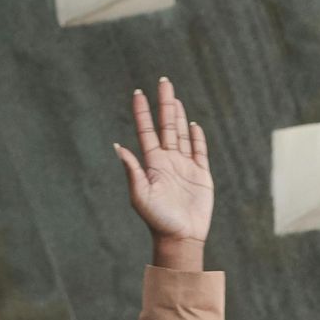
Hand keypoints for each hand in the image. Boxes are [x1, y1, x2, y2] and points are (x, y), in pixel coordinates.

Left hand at [114, 81, 211, 272]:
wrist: (181, 238)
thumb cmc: (157, 219)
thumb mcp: (140, 195)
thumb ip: (132, 170)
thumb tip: (118, 146)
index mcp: (153, 164)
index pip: (146, 131)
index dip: (142, 112)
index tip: (137, 92)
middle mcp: (168, 161)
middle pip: (166, 126)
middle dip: (164, 104)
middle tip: (163, 81)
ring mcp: (186, 167)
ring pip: (182, 134)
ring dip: (179, 116)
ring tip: (174, 97)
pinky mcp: (202, 175)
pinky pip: (200, 151)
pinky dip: (197, 137)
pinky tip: (193, 124)